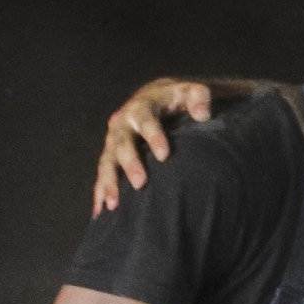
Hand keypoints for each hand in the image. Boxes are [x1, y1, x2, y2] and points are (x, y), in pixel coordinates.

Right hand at [91, 79, 218, 214]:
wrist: (159, 98)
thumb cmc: (179, 99)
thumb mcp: (190, 92)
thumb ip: (199, 97)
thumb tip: (203, 113)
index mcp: (142, 107)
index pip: (145, 120)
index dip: (153, 136)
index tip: (164, 155)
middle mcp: (123, 123)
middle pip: (122, 143)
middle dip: (130, 163)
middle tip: (141, 183)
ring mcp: (114, 139)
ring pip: (107, 161)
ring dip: (109, 182)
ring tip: (114, 204)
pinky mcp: (111, 154)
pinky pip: (103, 173)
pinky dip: (100, 191)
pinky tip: (100, 211)